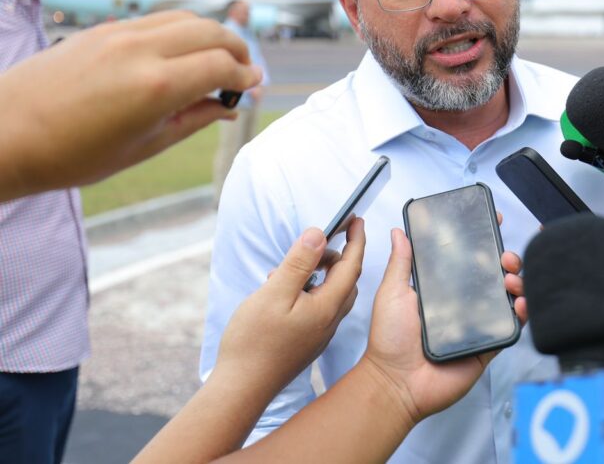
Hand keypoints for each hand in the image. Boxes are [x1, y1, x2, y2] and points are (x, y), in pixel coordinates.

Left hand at [0, 10, 261, 200]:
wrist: (5, 133)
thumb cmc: (73, 153)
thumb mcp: (144, 146)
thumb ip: (194, 120)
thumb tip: (227, 107)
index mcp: (156, 87)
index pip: (222, 66)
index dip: (246, 77)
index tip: (254, 88)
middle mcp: (141, 51)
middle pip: (212, 32)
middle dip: (237, 50)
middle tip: (244, 72)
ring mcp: (120, 35)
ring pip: (186, 18)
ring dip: (211, 34)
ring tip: (216, 59)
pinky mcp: (103, 30)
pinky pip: (156, 20)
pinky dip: (181, 31)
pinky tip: (180, 54)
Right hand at [212, 221, 364, 400]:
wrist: (241, 389)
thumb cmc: (254, 342)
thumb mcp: (275, 293)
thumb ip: (299, 262)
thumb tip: (319, 234)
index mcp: (327, 307)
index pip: (351, 265)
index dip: (356, 239)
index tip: (356, 219)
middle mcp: (330, 321)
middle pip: (345, 279)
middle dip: (335, 256)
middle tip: (313, 243)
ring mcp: (319, 333)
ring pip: (330, 293)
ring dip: (317, 273)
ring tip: (288, 268)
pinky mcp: (307, 341)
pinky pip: (317, 306)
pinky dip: (307, 290)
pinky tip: (282, 291)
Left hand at [358, 228, 517, 424]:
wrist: (396, 382)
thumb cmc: (389, 340)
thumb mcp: (392, 292)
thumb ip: (400, 262)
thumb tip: (399, 232)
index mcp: (442, 288)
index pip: (468, 259)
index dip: (483, 241)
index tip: (494, 222)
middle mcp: (463, 304)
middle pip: (494, 275)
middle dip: (507, 259)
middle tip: (505, 256)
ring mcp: (477, 324)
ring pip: (507, 297)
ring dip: (517, 282)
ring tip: (510, 278)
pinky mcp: (487, 345)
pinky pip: (510, 327)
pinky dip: (521, 313)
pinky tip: (519, 303)